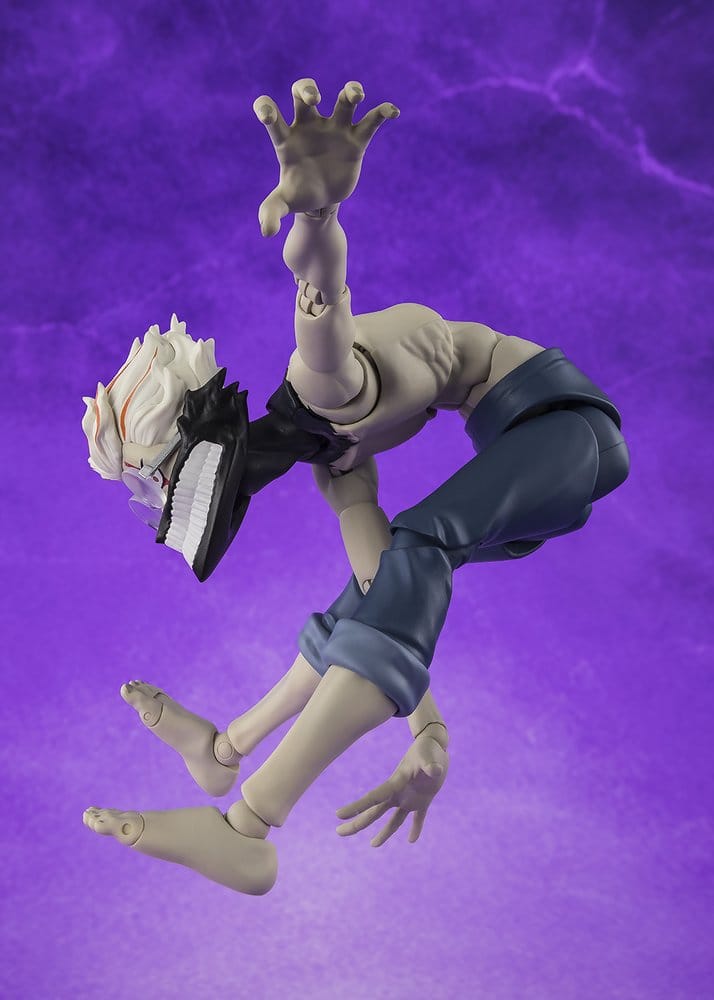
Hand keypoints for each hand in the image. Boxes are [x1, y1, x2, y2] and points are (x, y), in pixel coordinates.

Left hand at [253, 78, 399, 236]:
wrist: (322, 200)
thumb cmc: (299, 195)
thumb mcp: (283, 204)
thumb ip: (271, 212)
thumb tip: (266, 232)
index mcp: (287, 138)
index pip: (272, 115)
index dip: (266, 108)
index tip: (267, 115)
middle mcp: (309, 126)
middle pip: (304, 92)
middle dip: (307, 89)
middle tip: (314, 99)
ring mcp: (334, 131)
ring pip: (343, 100)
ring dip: (350, 91)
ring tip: (356, 96)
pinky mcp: (356, 141)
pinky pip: (371, 121)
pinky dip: (383, 113)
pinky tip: (393, 112)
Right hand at [336, 728, 448, 846]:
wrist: (435, 745)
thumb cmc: (429, 748)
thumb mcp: (429, 755)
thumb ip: (430, 764)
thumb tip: (435, 771)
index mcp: (396, 783)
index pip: (373, 798)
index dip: (356, 807)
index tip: (339, 815)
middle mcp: (398, 793)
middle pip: (374, 812)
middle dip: (357, 823)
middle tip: (339, 833)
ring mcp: (410, 797)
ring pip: (393, 820)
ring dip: (384, 833)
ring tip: (373, 845)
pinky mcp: (423, 800)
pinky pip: (418, 818)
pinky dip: (415, 828)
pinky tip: (412, 840)